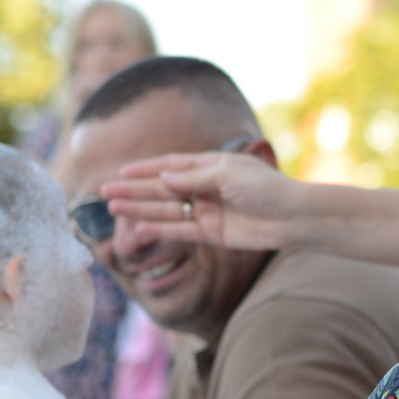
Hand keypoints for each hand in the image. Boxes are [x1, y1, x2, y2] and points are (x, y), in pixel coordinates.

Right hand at [103, 152, 298, 252]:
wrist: (293, 218)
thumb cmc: (266, 189)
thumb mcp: (228, 175)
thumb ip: (195, 177)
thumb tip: (163, 177)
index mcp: (211, 166)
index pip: (171, 165)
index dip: (146, 168)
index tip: (121, 170)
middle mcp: (206, 188)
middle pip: (163, 188)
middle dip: (134, 189)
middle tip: (105, 190)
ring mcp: (207, 211)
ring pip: (166, 209)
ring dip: (140, 208)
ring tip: (113, 206)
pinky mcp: (212, 233)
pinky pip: (180, 230)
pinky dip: (160, 228)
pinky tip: (138, 227)